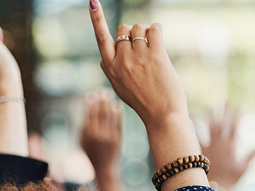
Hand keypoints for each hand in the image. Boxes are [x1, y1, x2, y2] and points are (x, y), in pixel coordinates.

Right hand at [81, 90, 122, 174]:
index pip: (89, 114)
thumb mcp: (81, 141)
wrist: (104, 168)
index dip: (91, 102)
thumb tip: (88, 106)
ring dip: (110, 103)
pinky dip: (118, 112)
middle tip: (103, 91)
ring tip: (109, 95)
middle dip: (102, 100)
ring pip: (111, 115)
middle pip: (101, 112)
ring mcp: (110, 136)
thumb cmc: (90, 153)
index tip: (92, 95)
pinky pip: (119, 122)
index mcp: (87, 134)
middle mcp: (98, 134)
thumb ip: (83, 125)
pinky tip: (117, 105)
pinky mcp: (119, 138)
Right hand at [88, 1, 205, 190]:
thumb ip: (111, 71)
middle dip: (133, 33)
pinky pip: (154, 28)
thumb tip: (102, 59)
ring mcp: (137, 57)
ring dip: (146, 33)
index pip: (101, 38)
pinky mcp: (155, 55)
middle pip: (124, 29)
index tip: (93, 2)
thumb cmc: (143, 102)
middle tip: (143, 49)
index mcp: (110, 68)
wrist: (162, 116)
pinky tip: (160, 42)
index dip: (97, 19)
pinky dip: (157, 31)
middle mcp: (120, 61)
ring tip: (152, 51)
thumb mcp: (119, 89)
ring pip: (139, 28)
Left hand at [199, 104, 254, 190]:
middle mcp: (220, 143)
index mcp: (232, 146)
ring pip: (209, 128)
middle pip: (223, 124)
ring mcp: (210, 146)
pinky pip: (196, 137)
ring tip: (208, 106)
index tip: (239, 105)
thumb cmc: (230, 180)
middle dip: (224, 112)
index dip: (237, 116)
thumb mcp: (244, 167)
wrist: (214, 188)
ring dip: (209, 116)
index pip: (235, 127)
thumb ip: (253, 154)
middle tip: (225, 100)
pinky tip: (191, 120)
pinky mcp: (200, 151)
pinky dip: (194, 128)